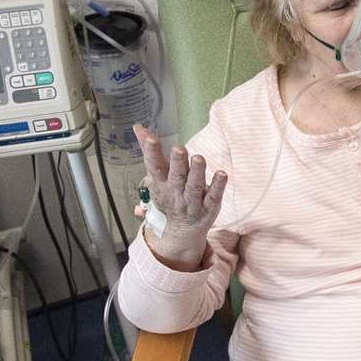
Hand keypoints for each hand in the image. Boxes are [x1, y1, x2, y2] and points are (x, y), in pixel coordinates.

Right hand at [134, 124, 226, 272]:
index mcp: (161, 185)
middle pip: (176, 177)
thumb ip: (151, 151)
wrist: (178, 233)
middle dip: (177, 163)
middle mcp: (176, 193)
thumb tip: (138, 127)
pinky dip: (218, 186)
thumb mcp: (156, 176)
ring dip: (196, 173)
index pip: (155, 167)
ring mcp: (192, 202)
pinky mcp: (209, 207)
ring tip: (198, 158)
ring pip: (194, 187)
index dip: (152, 152)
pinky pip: (213, 196)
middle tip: (178, 149)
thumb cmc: (168, 197)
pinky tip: (222, 174)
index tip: (151, 138)